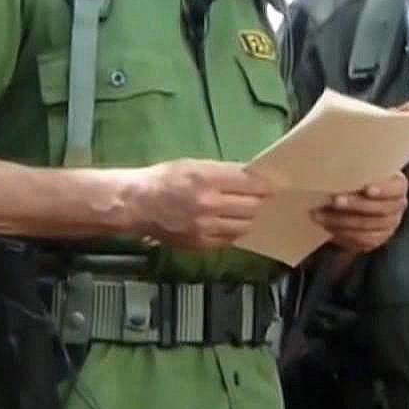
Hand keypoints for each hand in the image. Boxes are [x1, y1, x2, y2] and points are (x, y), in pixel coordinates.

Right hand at [119, 160, 272, 249]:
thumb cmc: (164, 179)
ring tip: (247, 211)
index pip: (250, 184)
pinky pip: (230, 239)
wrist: (137, 204)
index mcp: (208, 178)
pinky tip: (231, 224)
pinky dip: (235, 231)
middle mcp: (210, 204)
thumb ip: (223, 172)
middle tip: (261, 198)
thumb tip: (249, 178)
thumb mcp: (193, 165)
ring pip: (244, 225)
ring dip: (250, 217)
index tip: (271, 185)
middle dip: (259, 201)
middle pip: (252, 206)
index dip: (265, 185)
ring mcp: (206, 227)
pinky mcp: (201, 243)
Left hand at [310, 173, 407, 252]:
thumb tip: (334, 164)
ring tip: (320, 215)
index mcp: (398, 185)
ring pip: (368, 227)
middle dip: (355, 205)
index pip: (396, 189)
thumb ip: (356, 169)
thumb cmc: (357, 177)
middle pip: (381, 210)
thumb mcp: (361, 170)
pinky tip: (328, 227)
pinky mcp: (378, 239)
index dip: (383, 190)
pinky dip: (343, 234)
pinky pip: (362, 241)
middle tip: (334, 200)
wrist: (355, 199)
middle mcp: (398, 206)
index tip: (366, 189)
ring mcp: (390, 225)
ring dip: (342, 222)